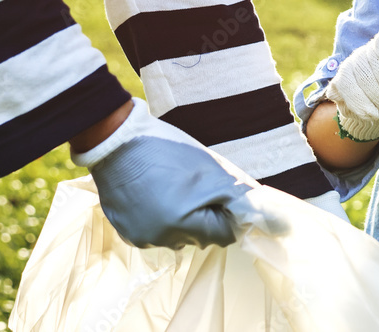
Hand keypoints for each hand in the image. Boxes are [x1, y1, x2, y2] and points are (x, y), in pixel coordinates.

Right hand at [72, 98, 246, 248]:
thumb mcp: (209, 168)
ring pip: (178, 235)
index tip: (223, 193)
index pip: (224, 234)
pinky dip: (161, 217)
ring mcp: (141, 238)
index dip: (229, 213)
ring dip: (183, 217)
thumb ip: (236, 195)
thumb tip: (260, 215)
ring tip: (173, 186)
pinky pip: (156, 232)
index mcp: (183, 222)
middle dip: (206, 215)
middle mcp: (161, 239)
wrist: (117, 140)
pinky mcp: (127, 232)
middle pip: (201, 236)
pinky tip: (156, 192)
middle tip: (197, 185)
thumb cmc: (167, 149)